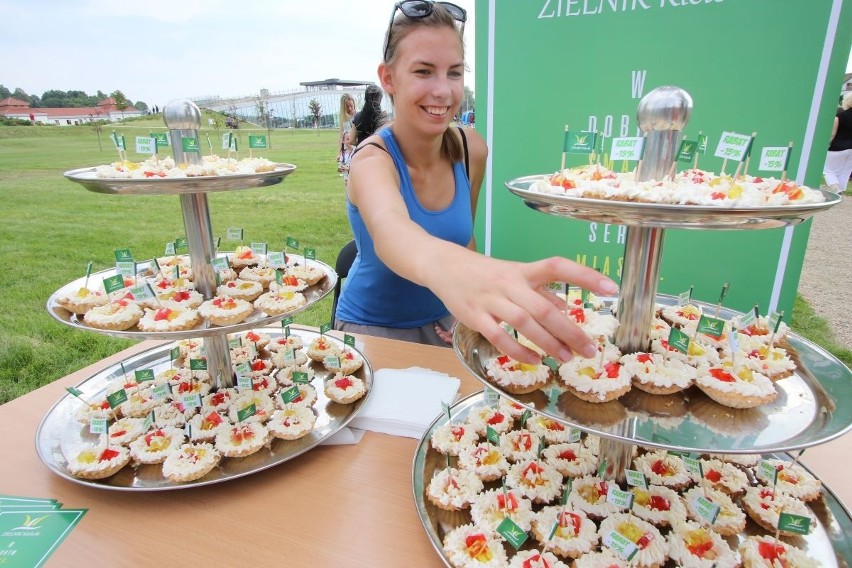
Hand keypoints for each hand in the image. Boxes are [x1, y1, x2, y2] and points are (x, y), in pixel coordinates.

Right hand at [428, 253, 617, 363]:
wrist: (443, 266)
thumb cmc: (485, 273)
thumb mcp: (515, 275)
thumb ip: (540, 292)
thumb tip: (566, 308)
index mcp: (523, 270)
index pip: (558, 267)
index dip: (585, 276)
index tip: (612, 288)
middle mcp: (509, 283)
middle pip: (543, 308)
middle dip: (570, 330)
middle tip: (590, 349)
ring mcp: (490, 300)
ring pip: (523, 323)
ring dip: (548, 343)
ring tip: (567, 358)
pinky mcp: (474, 317)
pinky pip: (499, 337)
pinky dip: (517, 350)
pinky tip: (533, 360)